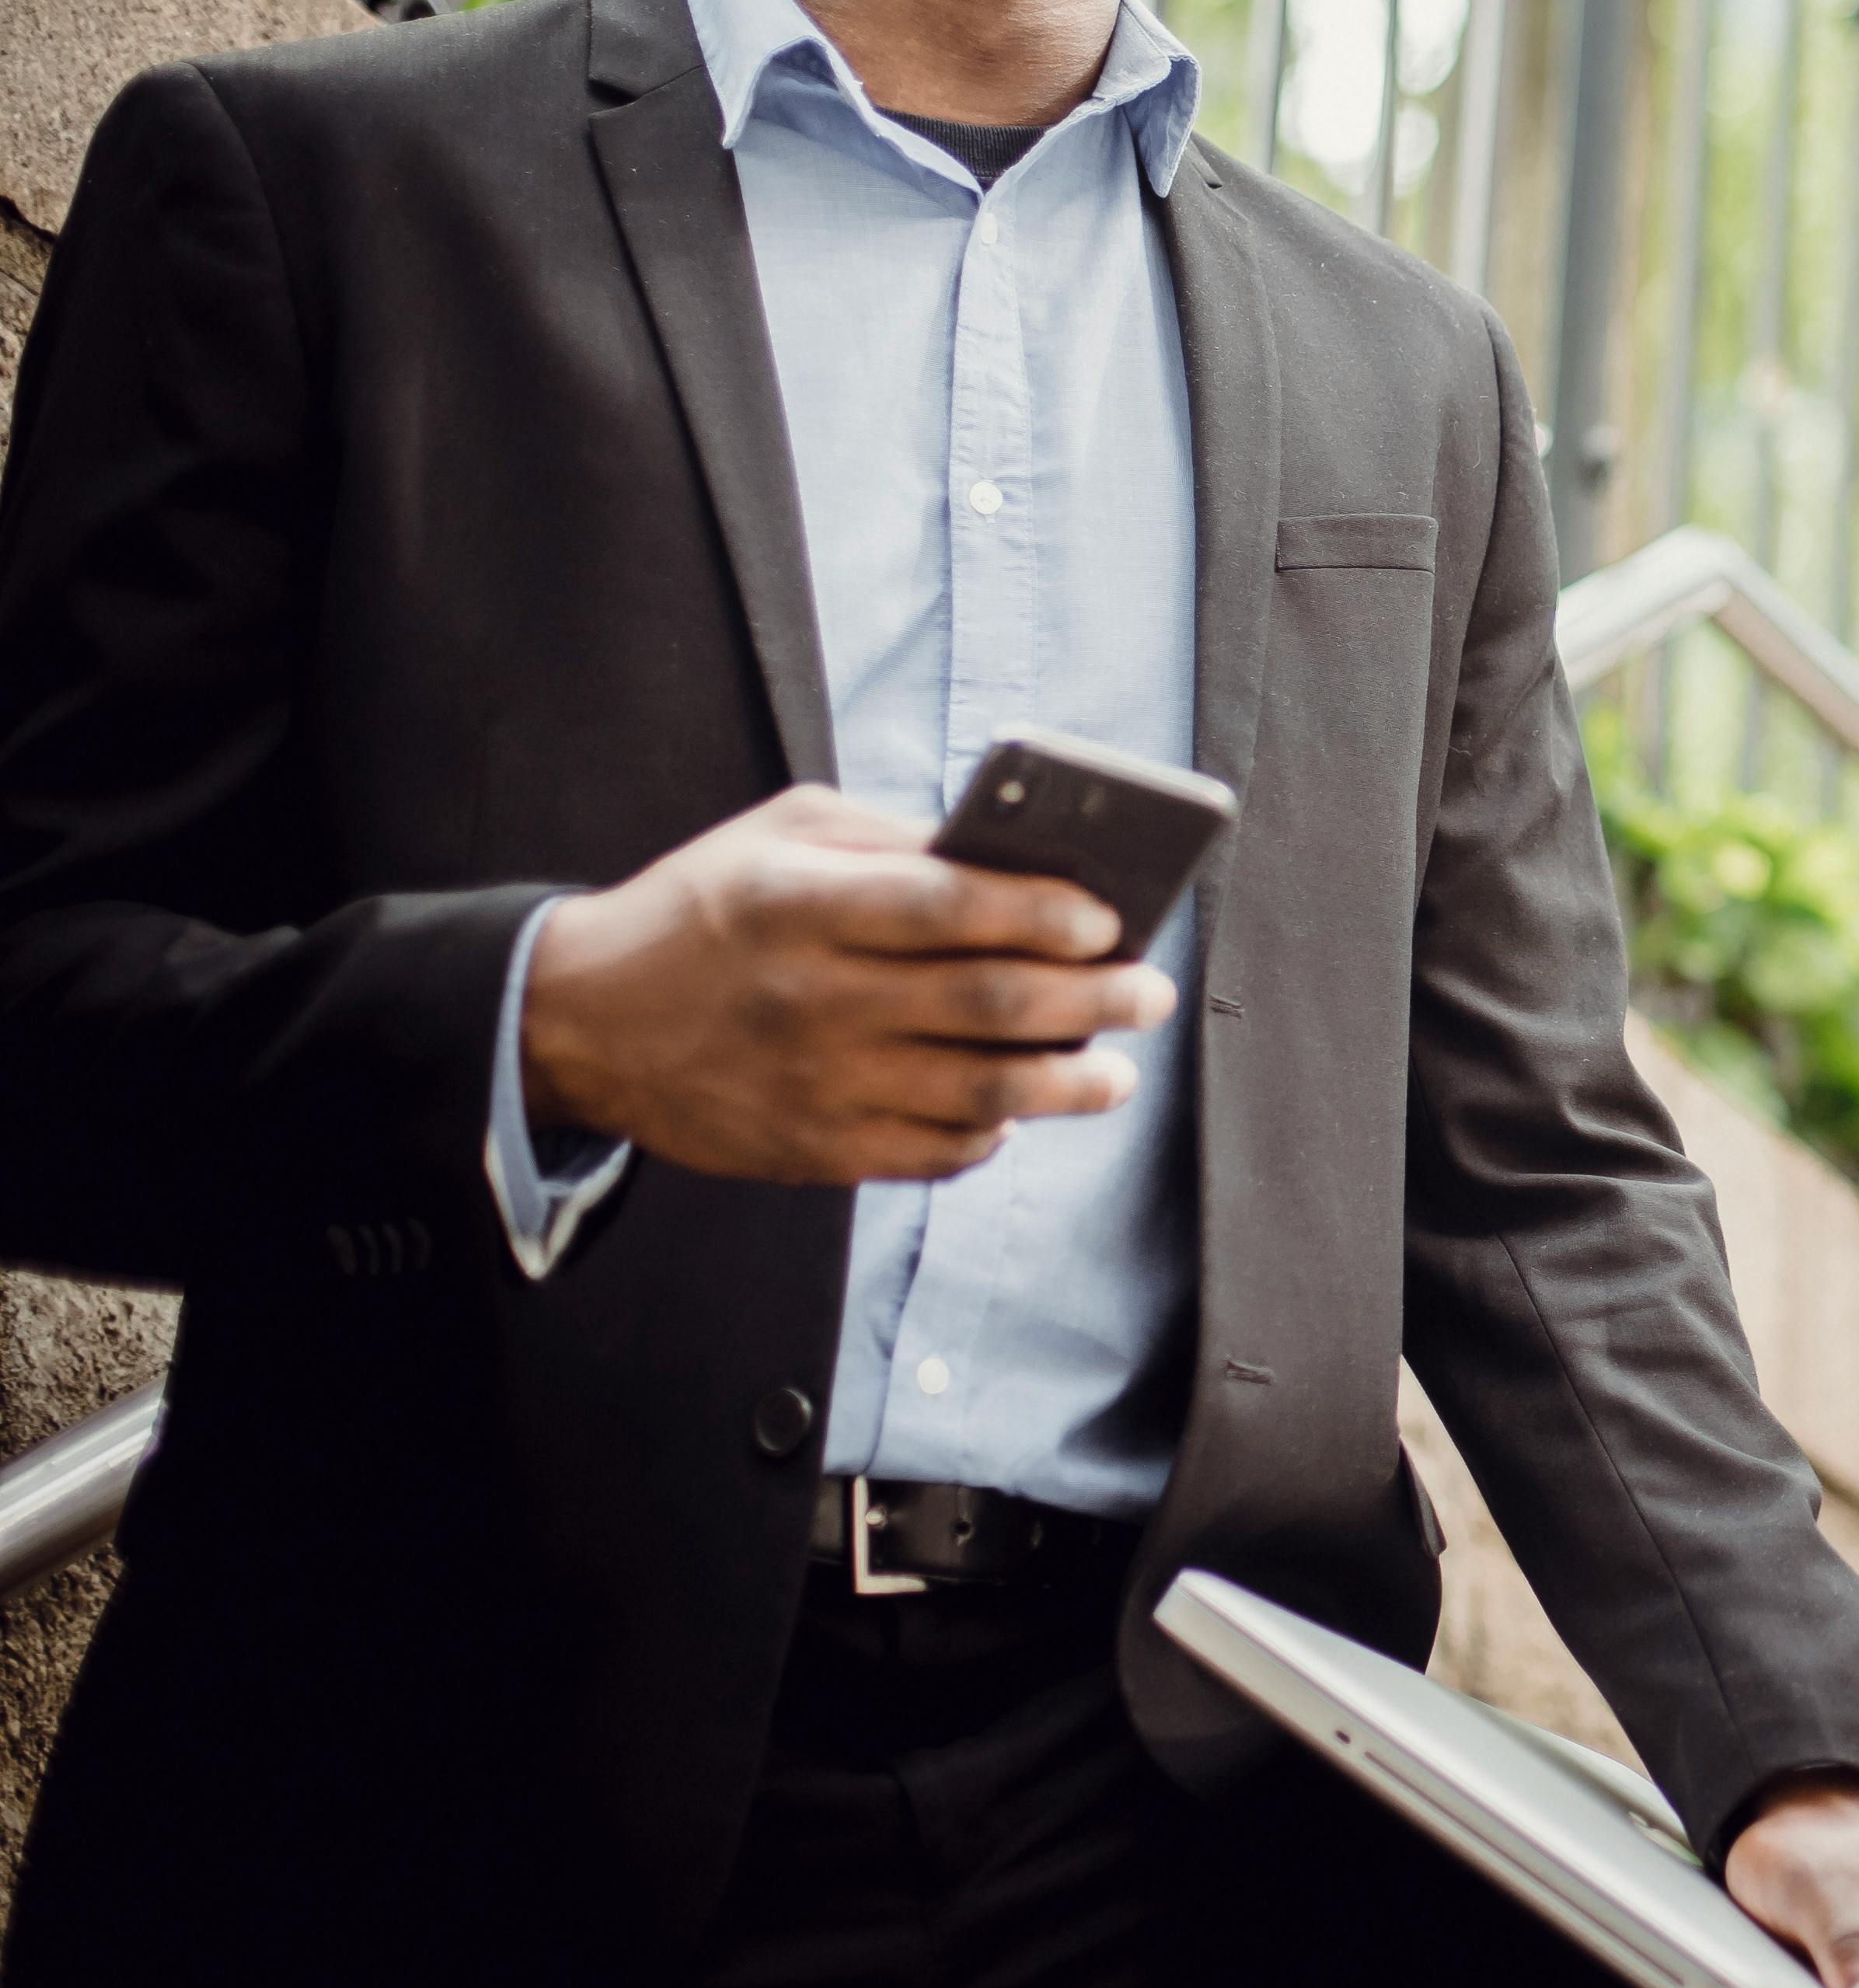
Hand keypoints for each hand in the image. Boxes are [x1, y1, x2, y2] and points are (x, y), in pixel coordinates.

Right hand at [521, 784, 1174, 1184]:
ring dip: (1069, 1085)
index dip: (1045, 913)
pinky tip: (1019, 1113)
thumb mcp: (781, 836)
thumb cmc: (704, 908)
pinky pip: (931, 1152)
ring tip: (1116, 1073)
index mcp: (804, 902)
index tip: (1110, 920)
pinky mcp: (809, 1148)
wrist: (579, 1018)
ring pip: (978, 1092)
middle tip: (1150, 993)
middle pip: (989, 1003)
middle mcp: (812, 996)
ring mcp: (814, 1082)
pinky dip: (991, 1134)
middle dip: (1093, 1000)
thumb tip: (1017, 856)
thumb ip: (895, 839)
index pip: (952, 906)